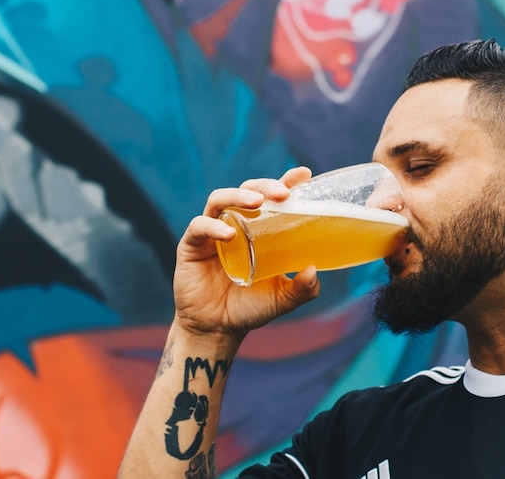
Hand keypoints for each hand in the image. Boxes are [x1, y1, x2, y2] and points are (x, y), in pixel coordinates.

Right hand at [172, 167, 320, 337]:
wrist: (218, 330)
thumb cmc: (250, 308)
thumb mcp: (282, 298)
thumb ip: (302, 288)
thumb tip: (314, 270)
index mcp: (258, 229)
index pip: (272, 197)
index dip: (286, 182)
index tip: (303, 174)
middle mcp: (235, 224)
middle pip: (247, 191)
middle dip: (265, 186)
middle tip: (282, 193)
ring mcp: (211, 232)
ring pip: (220, 199)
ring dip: (238, 196)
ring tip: (257, 203)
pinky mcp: (191, 245)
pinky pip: (199, 227)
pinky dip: (213, 226)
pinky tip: (228, 234)